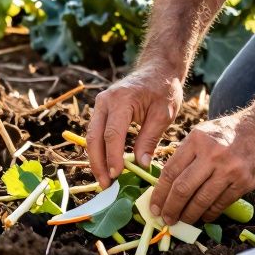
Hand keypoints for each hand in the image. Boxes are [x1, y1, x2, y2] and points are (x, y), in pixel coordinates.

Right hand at [86, 63, 183, 188]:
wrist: (157, 70)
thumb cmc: (163, 89)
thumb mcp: (163, 114)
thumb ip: (150, 139)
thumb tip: (141, 165)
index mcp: (121, 100)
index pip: (112, 134)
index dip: (112, 157)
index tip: (116, 176)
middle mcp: (105, 101)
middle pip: (94, 137)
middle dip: (98, 163)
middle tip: (106, 185)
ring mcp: (100, 104)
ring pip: (91, 137)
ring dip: (96, 160)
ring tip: (105, 180)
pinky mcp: (101, 110)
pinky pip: (96, 133)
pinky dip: (99, 151)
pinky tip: (106, 166)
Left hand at [150, 107, 254, 225]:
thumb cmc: (233, 131)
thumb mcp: (205, 132)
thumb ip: (187, 153)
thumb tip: (167, 181)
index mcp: (196, 140)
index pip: (170, 171)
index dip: (159, 193)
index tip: (154, 206)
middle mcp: (211, 154)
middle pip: (182, 189)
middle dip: (170, 208)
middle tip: (166, 219)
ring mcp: (229, 169)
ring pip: (201, 200)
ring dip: (189, 215)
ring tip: (182, 221)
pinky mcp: (244, 182)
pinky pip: (220, 203)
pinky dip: (209, 213)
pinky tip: (203, 217)